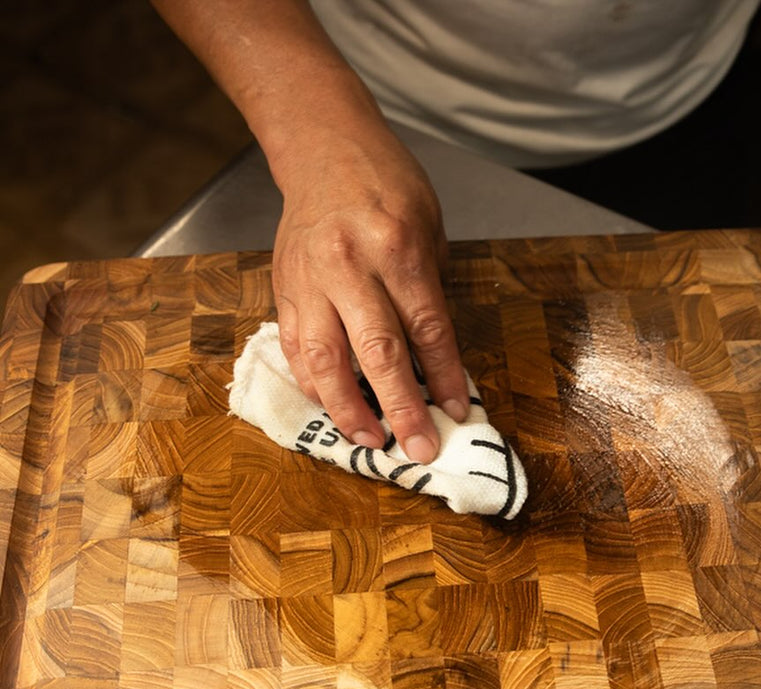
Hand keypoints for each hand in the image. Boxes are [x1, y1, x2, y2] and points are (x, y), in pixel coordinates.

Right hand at [272, 121, 469, 463]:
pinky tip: (331, 407)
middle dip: (401, 408)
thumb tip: (435, 359)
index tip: (456, 413)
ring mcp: (310, 279)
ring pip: (324, 359)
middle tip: (417, 448)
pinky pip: (295, 347)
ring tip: (368, 440)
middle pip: (378, 352)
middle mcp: (351, 266)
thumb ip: (429, 291)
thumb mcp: (429, 227)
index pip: (427, 329)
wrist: (322, 148)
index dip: (443, 377)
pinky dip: (313, 383)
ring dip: (347, 408)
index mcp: (398, 247)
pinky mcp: (284, 288)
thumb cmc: (386, 185)